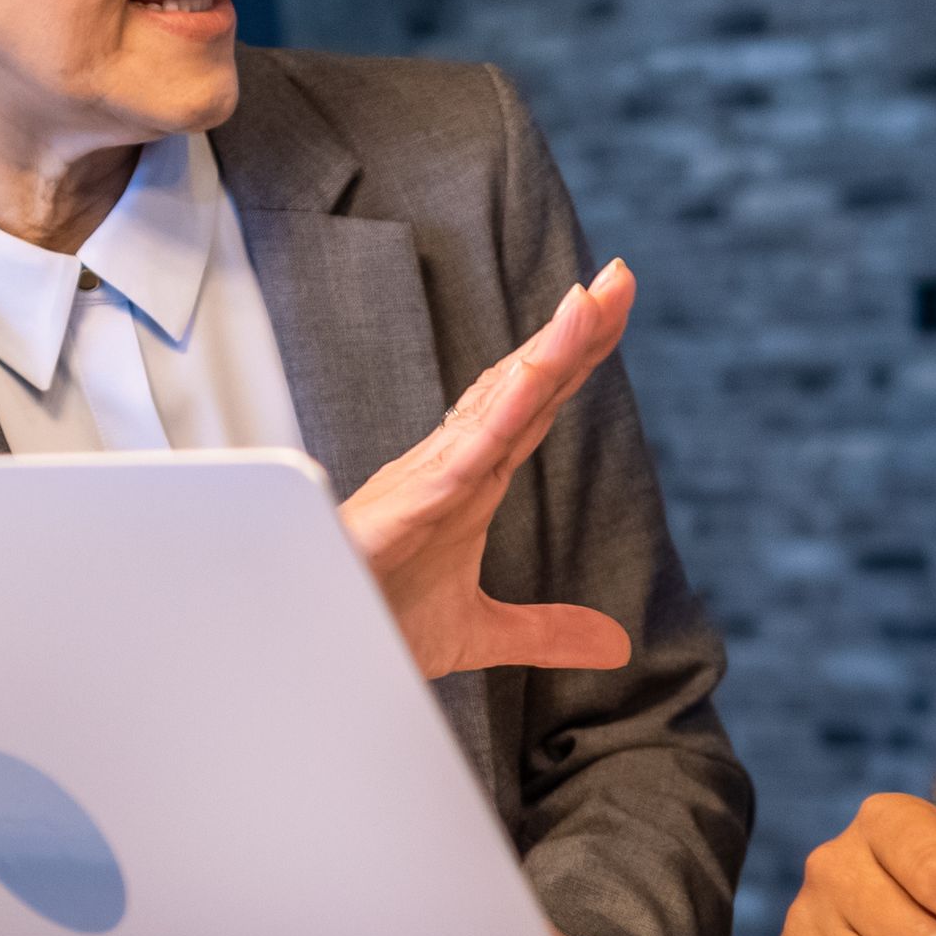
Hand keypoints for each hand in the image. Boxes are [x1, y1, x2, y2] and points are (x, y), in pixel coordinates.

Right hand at [341, 263, 638, 684]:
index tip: (614, 308)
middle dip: (573, 330)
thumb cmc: (374, 625)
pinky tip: (535, 376)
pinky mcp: (406, 504)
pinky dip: (500, 410)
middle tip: (620, 275)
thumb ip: (543, 630)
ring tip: (590, 300)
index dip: (575, 357)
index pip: (535, 406)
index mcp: (469, 481)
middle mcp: (450, 465)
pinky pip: (462, 450)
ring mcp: (427, 479)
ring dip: (546, 350)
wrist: (316, 660)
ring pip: (497, 402)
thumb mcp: (480, 631)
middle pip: (524, 384)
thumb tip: (613, 644)